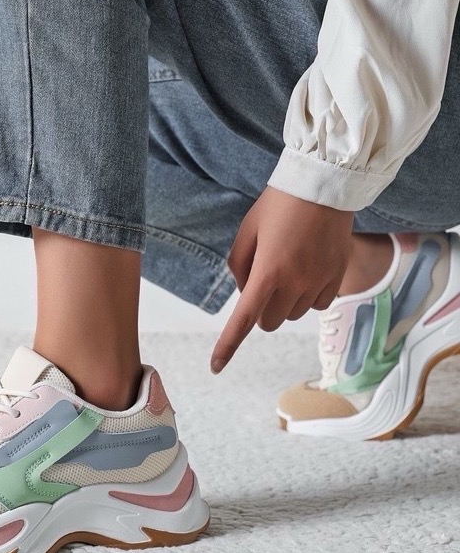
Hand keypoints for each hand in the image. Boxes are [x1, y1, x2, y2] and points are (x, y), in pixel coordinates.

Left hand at [210, 186, 353, 372]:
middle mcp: (295, 283)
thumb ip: (240, 266)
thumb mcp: (247, 232)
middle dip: (259, 311)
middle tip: (261, 283)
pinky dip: (306, 297)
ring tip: (285, 268)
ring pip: (292, 315)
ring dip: (283, 303)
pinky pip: (317, 305)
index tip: (215, 366)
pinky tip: (305, 272)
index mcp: (267, 272)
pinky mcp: (337, 277)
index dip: (227, 346)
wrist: (323, 186)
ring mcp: (319, 282)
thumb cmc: (277, 206)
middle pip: (268, 322)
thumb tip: (247, 293)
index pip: (244, 319)